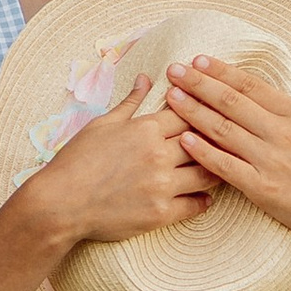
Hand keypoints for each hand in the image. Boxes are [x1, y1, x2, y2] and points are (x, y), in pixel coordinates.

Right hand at [25, 88, 209, 250]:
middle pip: (204, 141)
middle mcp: (157, 155)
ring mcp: (161, 185)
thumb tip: (145, 78)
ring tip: (225, 167)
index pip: (188, 113)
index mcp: (144, 129)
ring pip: (207, 173)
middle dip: (218, 138)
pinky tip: (207, 197)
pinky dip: (205, 201)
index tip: (213, 111)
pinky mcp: (160, 213)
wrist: (60, 204)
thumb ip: (130, 102)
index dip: (203, 110)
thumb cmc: (77, 161)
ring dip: (218, 169)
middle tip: (231, 138)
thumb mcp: (102, 124)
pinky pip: (196, 206)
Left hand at [164, 58, 290, 255]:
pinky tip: (183, 139)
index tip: (199, 60)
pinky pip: (225, 167)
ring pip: (223, 130)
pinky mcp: (261, 188)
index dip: (222, 71)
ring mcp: (268, 161)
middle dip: (199, 84)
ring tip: (170, 97)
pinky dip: (203, 152)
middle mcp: (279, 134)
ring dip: (193, 111)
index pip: (252, 86)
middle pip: (230, 102)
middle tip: (174, 70)